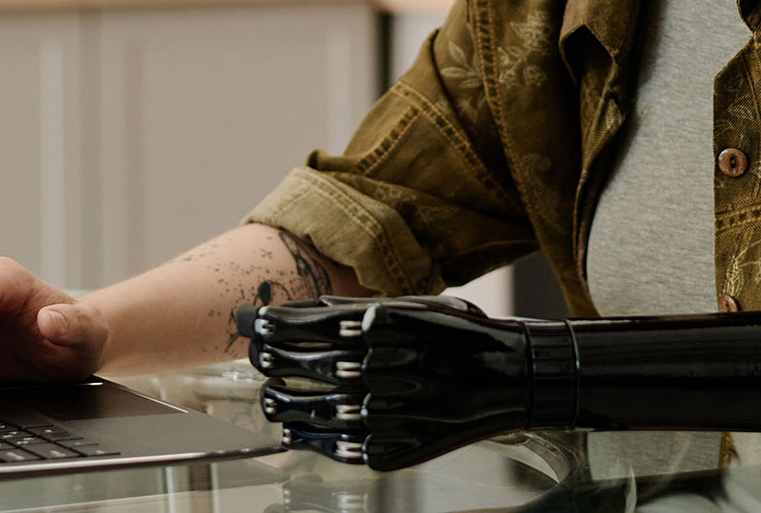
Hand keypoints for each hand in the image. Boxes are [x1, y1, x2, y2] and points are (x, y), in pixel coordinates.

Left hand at [245, 295, 530, 469]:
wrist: (505, 377)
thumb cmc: (451, 339)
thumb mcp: (404, 312)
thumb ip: (351, 315)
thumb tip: (299, 310)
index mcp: (377, 325)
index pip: (309, 326)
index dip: (275, 329)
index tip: (255, 328)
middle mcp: (378, 366)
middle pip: (310, 368)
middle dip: (276, 364)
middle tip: (261, 362)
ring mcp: (384, 410)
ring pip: (320, 410)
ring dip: (288, 407)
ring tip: (272, 403)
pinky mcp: (390, 449)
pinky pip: (342, 448)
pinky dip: (315, 441)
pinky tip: (297, 435)